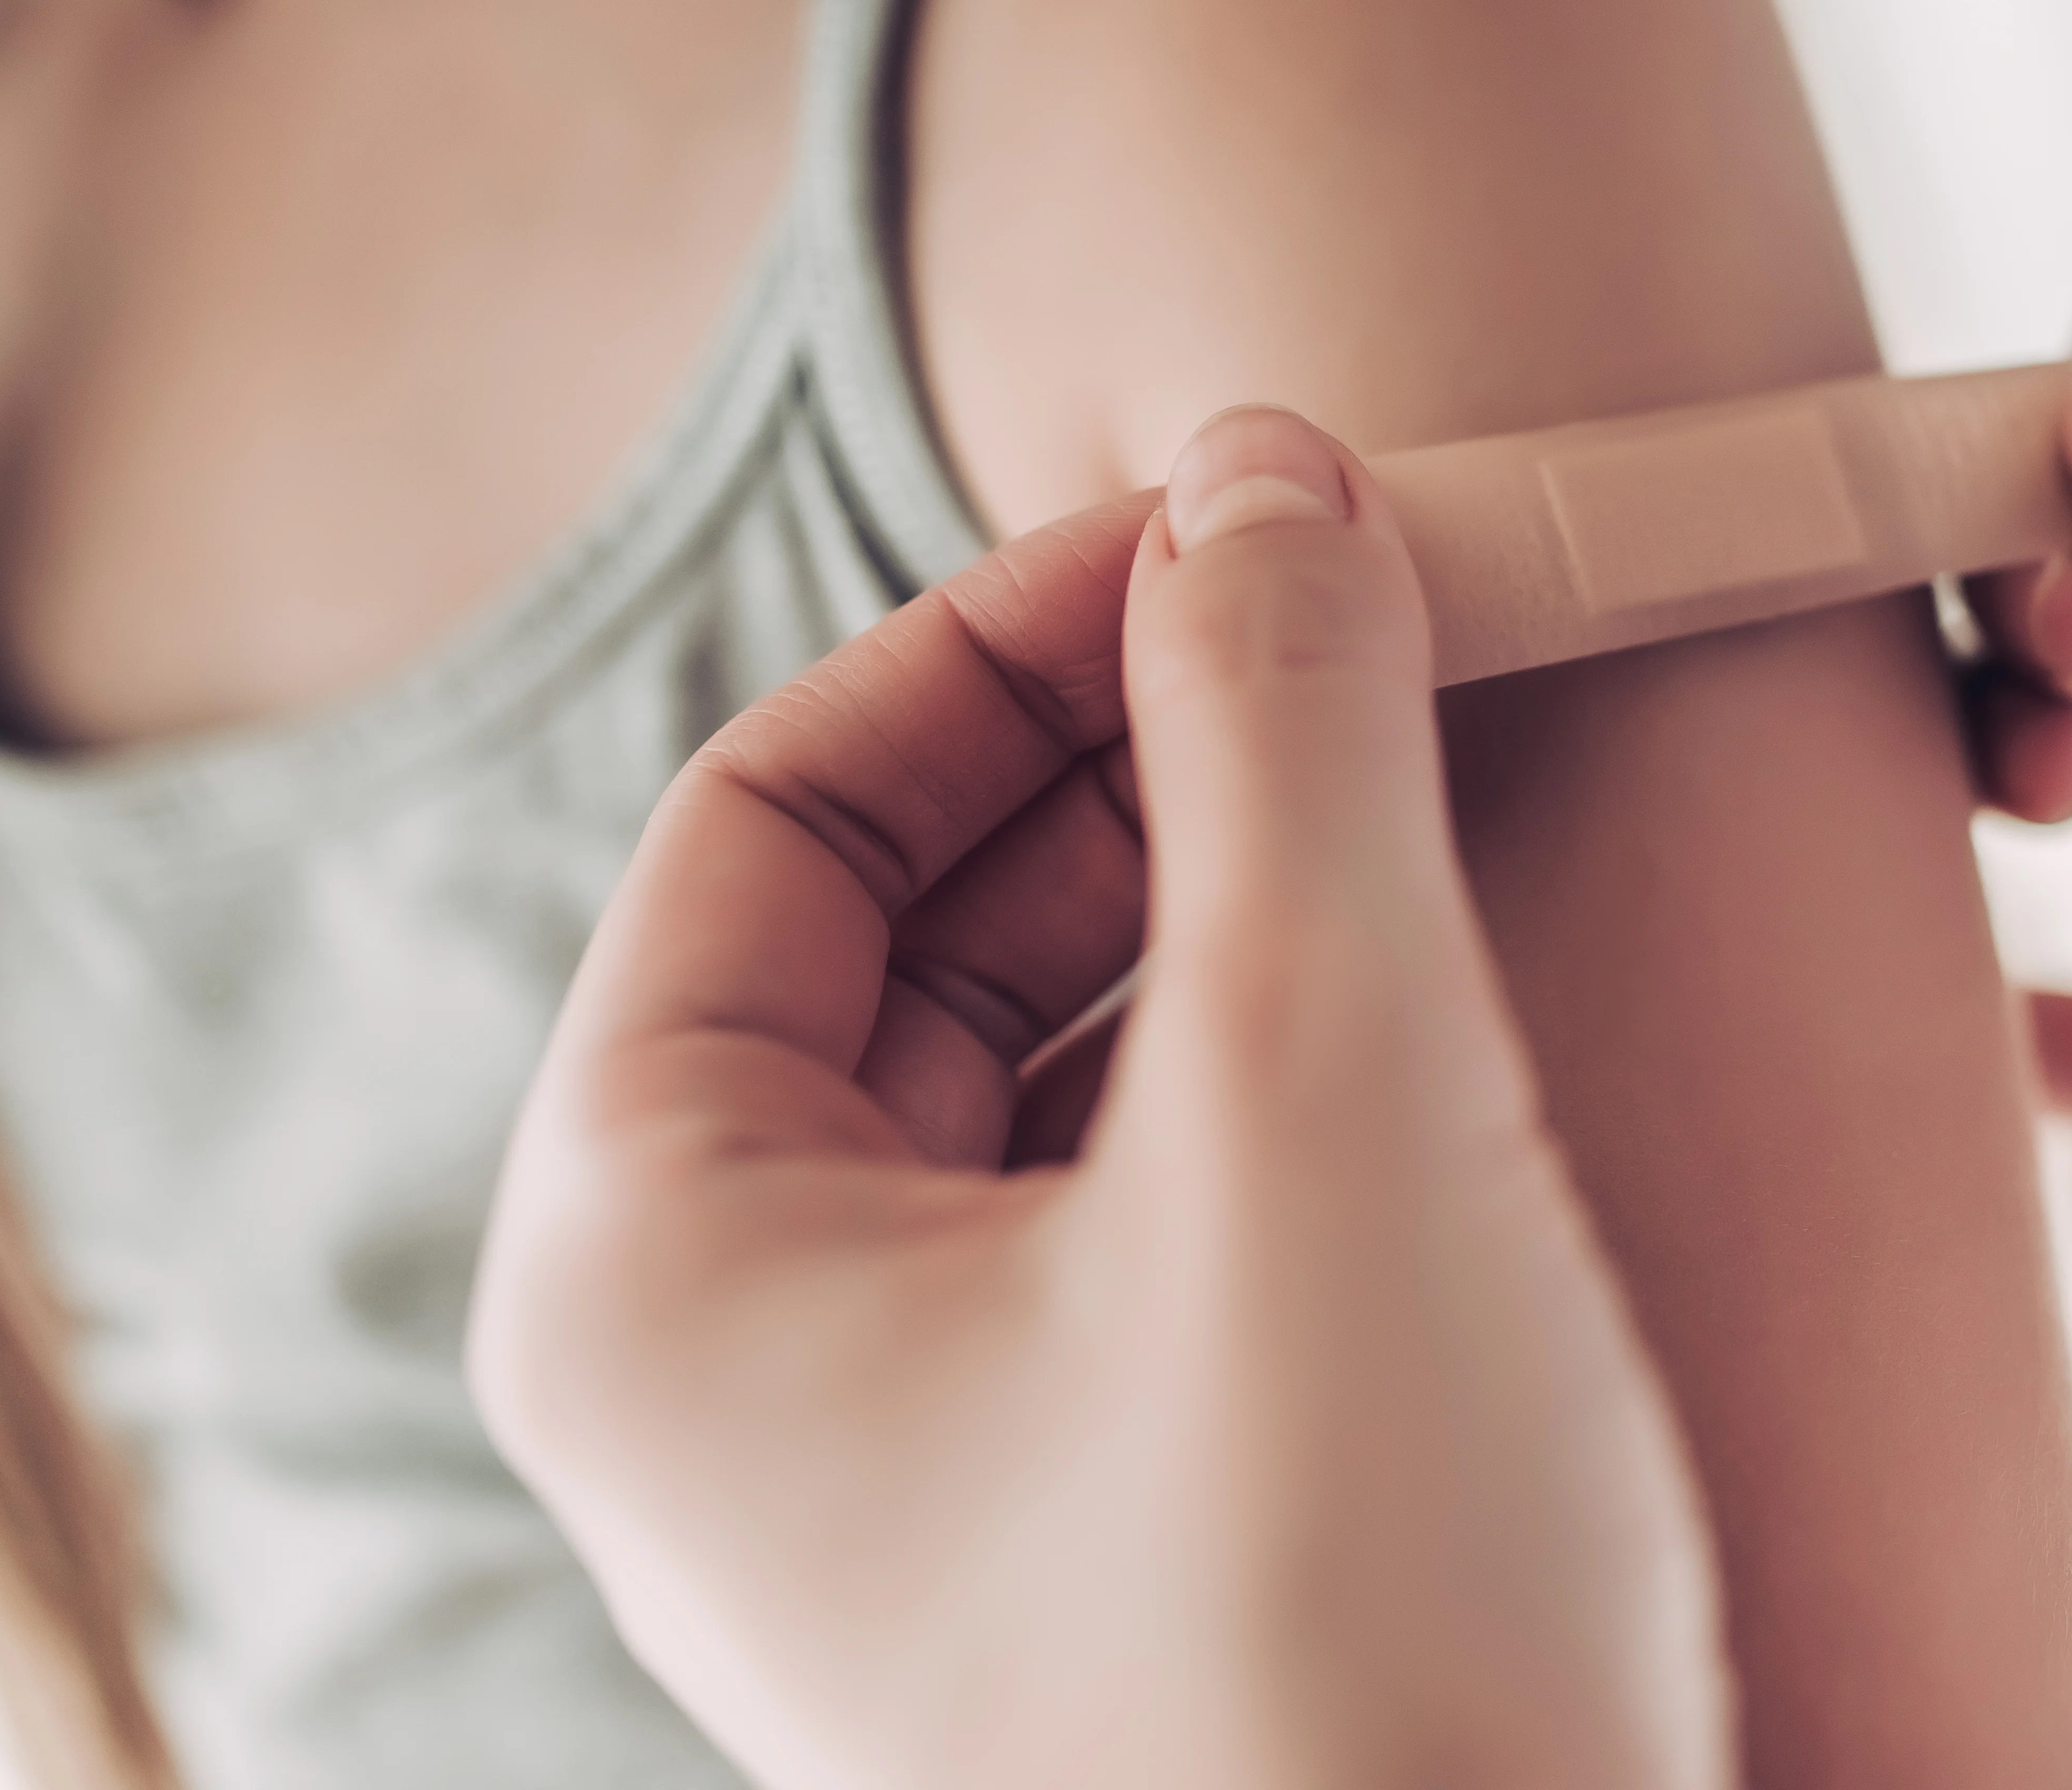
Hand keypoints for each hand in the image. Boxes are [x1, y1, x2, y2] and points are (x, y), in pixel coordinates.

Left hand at [470, 411, 1730, 1789]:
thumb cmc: (1358, 1598)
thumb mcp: (1327, 1088)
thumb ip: (1291, 736)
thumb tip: (1274, 472)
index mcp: (649, 1263)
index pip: (777, 813)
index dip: (1012, 624)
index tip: (1246, 520)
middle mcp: (730, 1371)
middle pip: (901, 929)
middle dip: (1133, 749)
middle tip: (1362, 619)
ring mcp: (906, 1466)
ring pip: (1031, 1064)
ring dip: (1220, 890)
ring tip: (1416, 776)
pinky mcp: (1082, 1524)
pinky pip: (1125, 1205)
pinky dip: (1259, 1059)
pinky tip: (1422, 995)